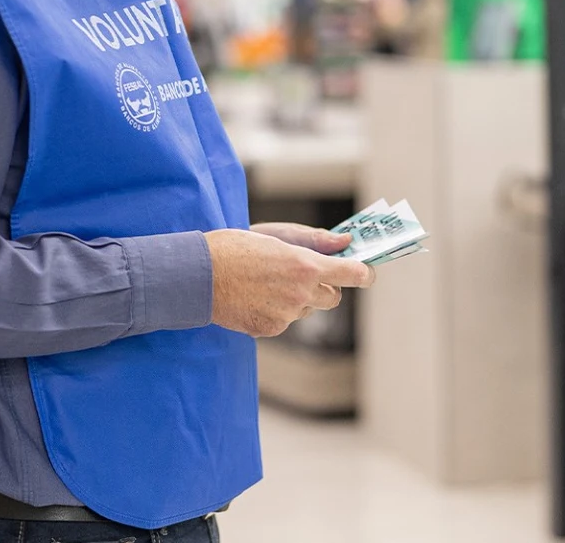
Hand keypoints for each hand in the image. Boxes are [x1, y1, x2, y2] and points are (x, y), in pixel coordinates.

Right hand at [205, 228, 374, 338]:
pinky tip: (255, 297)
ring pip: (306, 309)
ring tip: (267, 283)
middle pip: (333, 297)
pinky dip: (276, 310)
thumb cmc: (234, 247)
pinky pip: (285, 320)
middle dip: (325, 287)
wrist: (197, 275)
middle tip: (304, 274)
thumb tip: (344, 244)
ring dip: (297, 298)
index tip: (366, 272)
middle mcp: (301, 293)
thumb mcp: (275, 235)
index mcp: (305, 265)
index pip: (352, 274)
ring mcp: (286, 314)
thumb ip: (314, 241)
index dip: (363, 274)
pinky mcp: (270, 329)